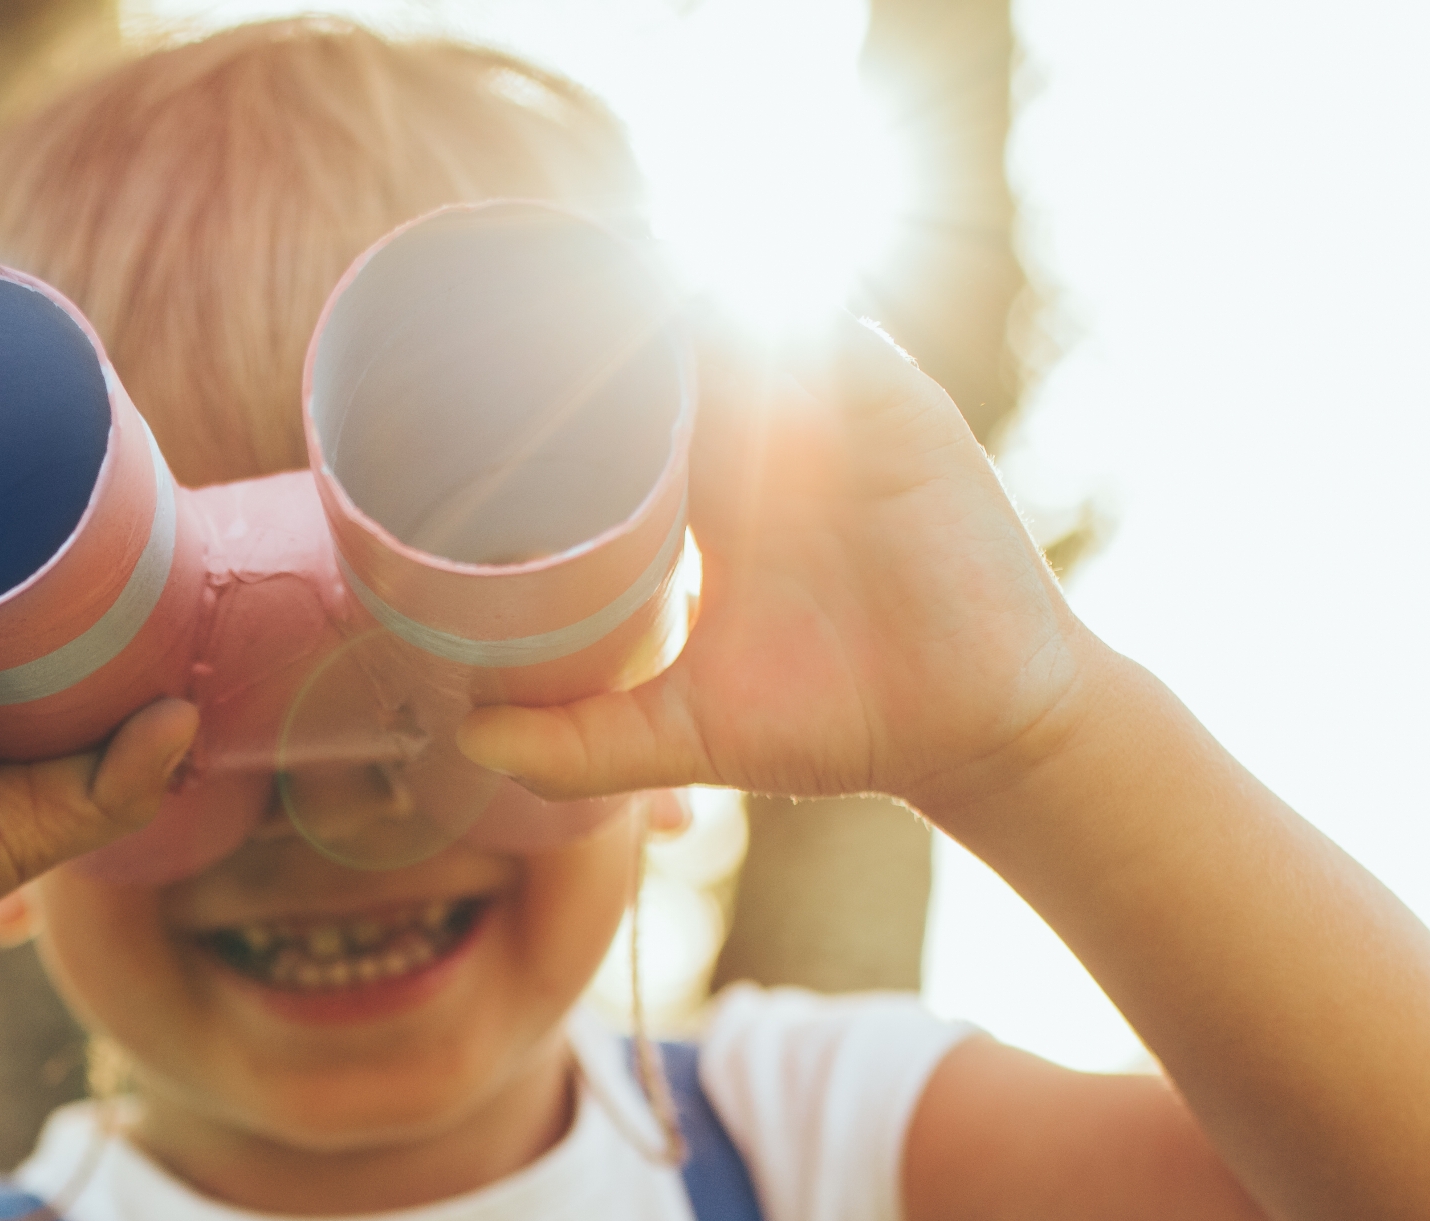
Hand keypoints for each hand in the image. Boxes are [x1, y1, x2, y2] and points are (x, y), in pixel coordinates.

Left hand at [456, 317, 1089, 823]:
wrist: (967, 730)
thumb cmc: (830, 723)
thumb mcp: (685, 733)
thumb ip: (582, 742)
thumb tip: (470, 741)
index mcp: (699, 497)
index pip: (610, 407)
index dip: (547, 380)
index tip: (462, 366)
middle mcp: (756, 439)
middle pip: (658, 343)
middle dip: (588, 314)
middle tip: (495, 300)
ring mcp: (825, 411)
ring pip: (732, 315)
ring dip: (660, 291)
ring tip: (574, 270)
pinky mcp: (892, 402)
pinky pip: (824, 326)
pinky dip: (764, 308)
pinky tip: (697, 300)